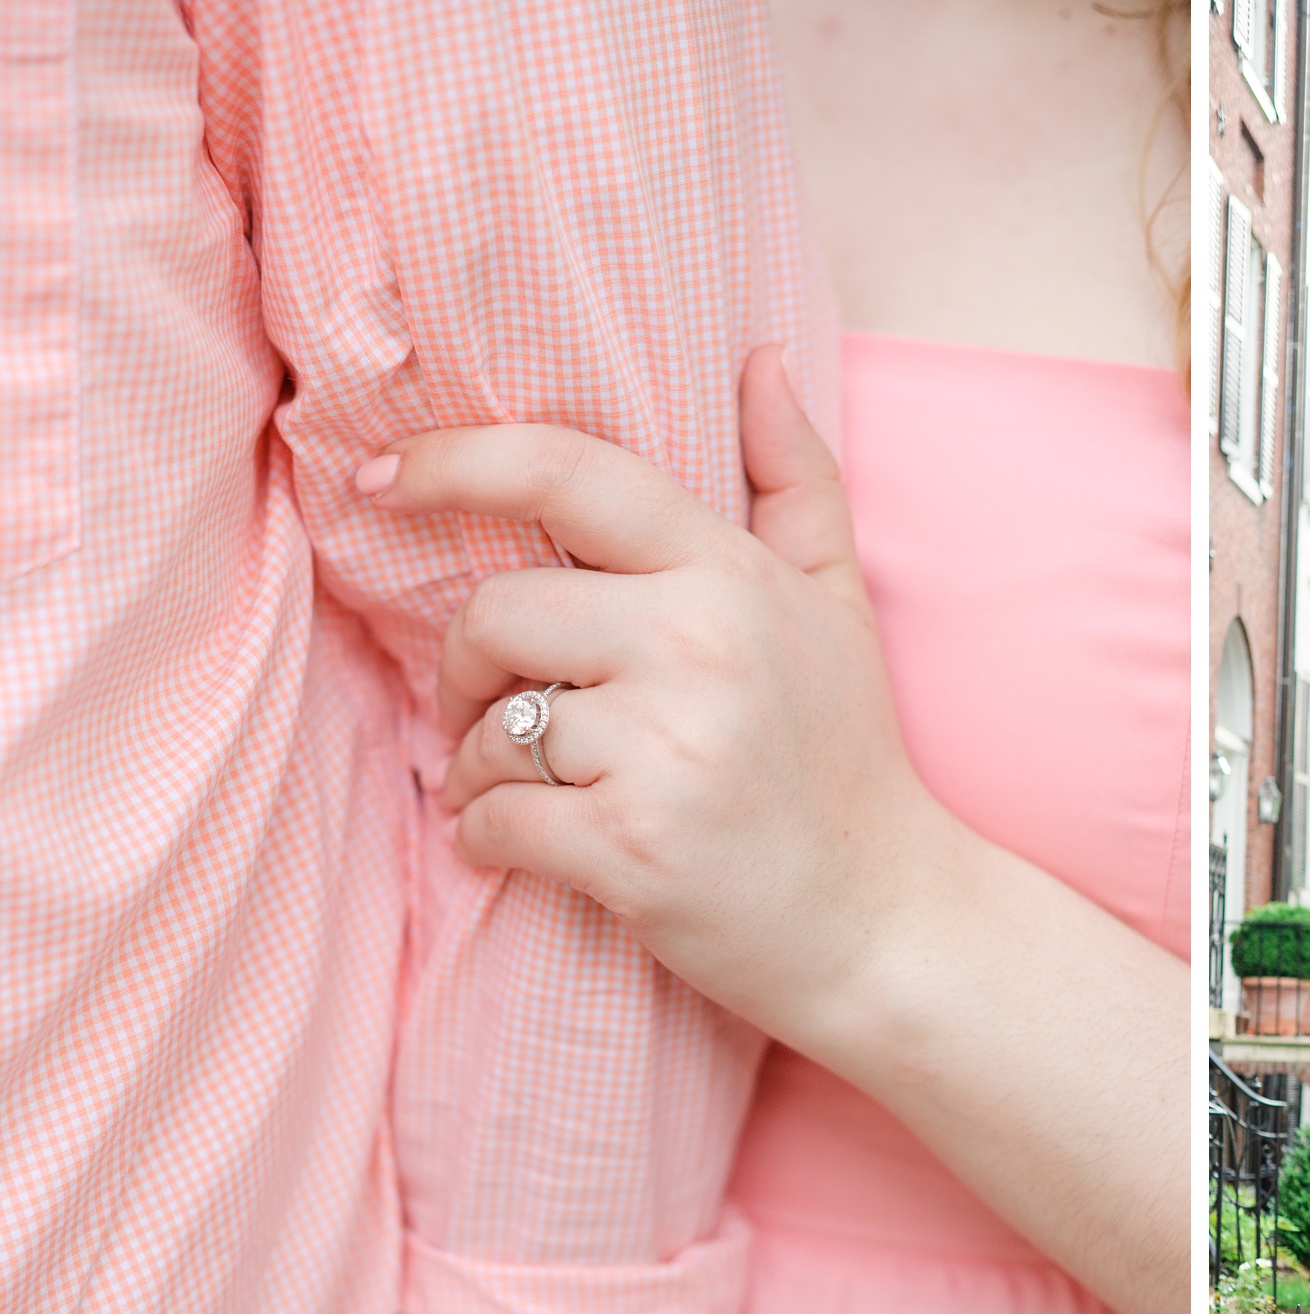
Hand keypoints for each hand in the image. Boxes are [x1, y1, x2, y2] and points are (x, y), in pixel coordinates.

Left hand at [360, 346, 952, 1054]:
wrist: (890, 922)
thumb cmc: (849, 764)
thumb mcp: (839, 609)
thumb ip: (797, 482)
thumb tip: (765, 360)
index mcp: (730, 576)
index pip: (568, 478)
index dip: (458, 462)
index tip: (384, 475)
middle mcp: (698, 646)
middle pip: (495, 613)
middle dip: (466, 668)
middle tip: (493, 711)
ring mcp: (665, 747)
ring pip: (486, 732)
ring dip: (482, 770)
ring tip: (538, 795)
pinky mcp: (632, 845)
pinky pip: (492, 821)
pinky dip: (488, 841)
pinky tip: (533, 850)